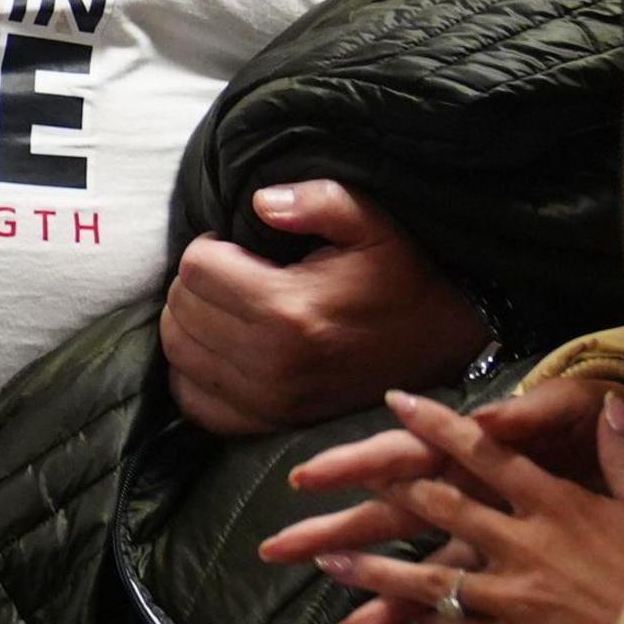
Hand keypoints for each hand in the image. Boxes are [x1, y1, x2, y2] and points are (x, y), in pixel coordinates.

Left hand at [162, 182, 488, 434]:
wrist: (444, 344)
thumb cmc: (401, 277)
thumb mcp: (372, 222)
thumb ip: (316, 200)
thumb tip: (259, 203)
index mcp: (288, 310)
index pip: (195, 267)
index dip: (211, 246)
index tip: (241, 247)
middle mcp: (271, 362)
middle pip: (181, 309)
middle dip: (198, 282)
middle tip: (235, 274)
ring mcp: (269, 399)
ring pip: (179, 352)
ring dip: (192, 322)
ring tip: (230, 306)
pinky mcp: (270, 423)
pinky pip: (195, 400)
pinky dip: (195, 371)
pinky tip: (222, 347)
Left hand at [295, 389, 623, 623]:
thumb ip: (622, 453)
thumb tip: (617, 403)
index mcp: (555, 503)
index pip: (485, 452)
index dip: (439, 426)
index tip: (400, 402)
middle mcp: (524, 545)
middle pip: (442, 509)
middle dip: (385, 494)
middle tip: (335, 486)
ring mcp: (514, 597)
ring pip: (431, 578)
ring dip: (377, 571)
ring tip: (330, 563)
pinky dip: (431, 623)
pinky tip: (400, 618)